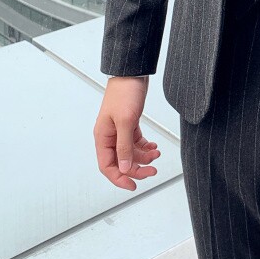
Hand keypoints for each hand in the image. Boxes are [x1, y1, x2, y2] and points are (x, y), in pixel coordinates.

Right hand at [93, 75, 160, 189]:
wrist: (133, 73)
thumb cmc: (125, 92)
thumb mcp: (125, 121)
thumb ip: (124, 146)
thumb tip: (124, 168)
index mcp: (102, 137)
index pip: (107, 166)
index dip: (119, 178)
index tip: (133, 185)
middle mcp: (109, 136)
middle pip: (121, 162)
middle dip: (137, 168)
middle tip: (152, 171)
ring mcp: (120, 130)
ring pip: (130, 153)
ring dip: (144, 157)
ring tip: (156, 154)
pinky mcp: (130, 124)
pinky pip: (136, 142)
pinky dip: (145, 147)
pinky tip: (154, 147)